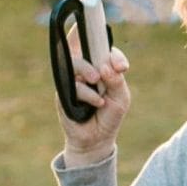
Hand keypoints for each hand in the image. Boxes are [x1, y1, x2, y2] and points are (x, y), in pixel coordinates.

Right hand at [59, 41, 131, 166]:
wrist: (97, 138)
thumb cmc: (110, 114)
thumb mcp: (120, 97)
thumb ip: (116, 81)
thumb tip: (105, 67)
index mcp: (103, 66)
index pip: (105, 49)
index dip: (113, 54)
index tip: (122, 67)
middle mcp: (87, 69)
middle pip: (85, 46)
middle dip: (97, 52)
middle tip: (111, 68)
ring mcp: (74, 79)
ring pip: (76, 63)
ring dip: (88, 70)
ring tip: (96, 80)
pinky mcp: (64, 91)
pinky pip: (73, 84)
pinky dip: (87, 93)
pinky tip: (97, 103)